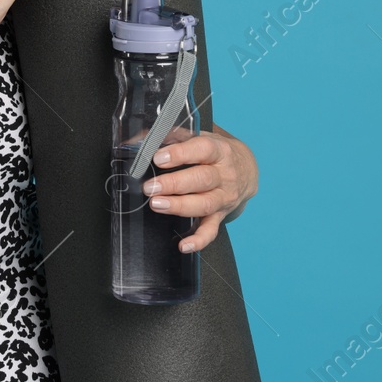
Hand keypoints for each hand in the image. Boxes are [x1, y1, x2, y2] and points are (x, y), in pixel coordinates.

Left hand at [138, 122, 258, 252]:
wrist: (246, 168)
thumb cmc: (215, 151)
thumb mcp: (199, 137)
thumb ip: (169, 136)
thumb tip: (135, 141)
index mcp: (220, 150)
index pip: (203, 150)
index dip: (181, 154)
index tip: (159, 158)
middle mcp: (225, 175)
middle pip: (202, 179)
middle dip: (174, 184)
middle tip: (151, 187)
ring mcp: (224, 197)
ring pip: (204, 204)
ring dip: (179, 206)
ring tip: (157, 204)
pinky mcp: (221, 216)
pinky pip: (211, 231)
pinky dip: (198, 240)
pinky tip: (183, 244)